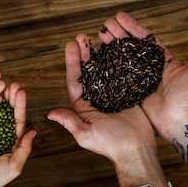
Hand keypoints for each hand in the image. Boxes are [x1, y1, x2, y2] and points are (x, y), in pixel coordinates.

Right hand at [0, 80, 35, 186]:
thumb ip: (23, 150)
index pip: (18, 119)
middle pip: (7, 113)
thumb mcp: (13, 167)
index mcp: (13, 143)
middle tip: (10, 83)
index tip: (20, 90)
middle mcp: (1, 137)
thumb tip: (32, 131)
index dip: (19, 104)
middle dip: (10, 97)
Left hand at [47, 32, 156, 164]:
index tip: (70, 45)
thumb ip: (70, 121)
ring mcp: (112, 95)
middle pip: (88, 71)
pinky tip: (117, 47)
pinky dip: (118, 61)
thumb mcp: (86, 134)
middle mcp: (96, 99)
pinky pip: (121, 74)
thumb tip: (49, 113)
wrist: (137, 150)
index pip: (75, 80)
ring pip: (104, 70)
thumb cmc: (111, 145)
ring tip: (98, 36)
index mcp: (83, 107)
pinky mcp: (127, 93)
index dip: (72, 62)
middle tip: (82, 36)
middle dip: (85, 53)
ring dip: (100, 54)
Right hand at [96, 12, 187, 141]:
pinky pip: (118, 76)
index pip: (145, 38)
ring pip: (122, 58)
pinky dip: (109, 66)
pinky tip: (99, 56)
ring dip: (111, 45)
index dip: (132, 26)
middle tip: (106, 23)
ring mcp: (139, 78)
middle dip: (118, 33)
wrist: (180, 121)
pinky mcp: (131, 91)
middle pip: (130, 45)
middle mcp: (149, 67)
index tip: (120, 16)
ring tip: (100, 34)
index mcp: (162, 59)